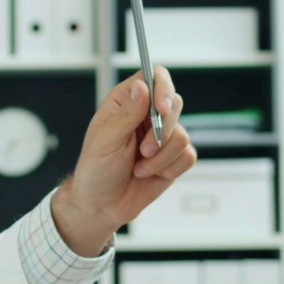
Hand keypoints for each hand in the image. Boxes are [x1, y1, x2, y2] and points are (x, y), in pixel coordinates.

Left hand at [51, 68, 196, 254]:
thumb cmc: (96, 171)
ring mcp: (161, 136)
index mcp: (126, 102)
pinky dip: (169, 169)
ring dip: (160, 158)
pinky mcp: (173, 157)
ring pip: (182, 135)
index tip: (161, 108)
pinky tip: (149, 174)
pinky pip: (188, 156)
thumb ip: (127, 113)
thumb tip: (142, 87)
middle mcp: (146, 115)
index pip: (154, 77)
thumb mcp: (105, 140)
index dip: (163, 88)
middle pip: (174, 104)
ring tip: (139, 167)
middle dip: (161, 132)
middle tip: (143, 150)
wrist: (103, 206)